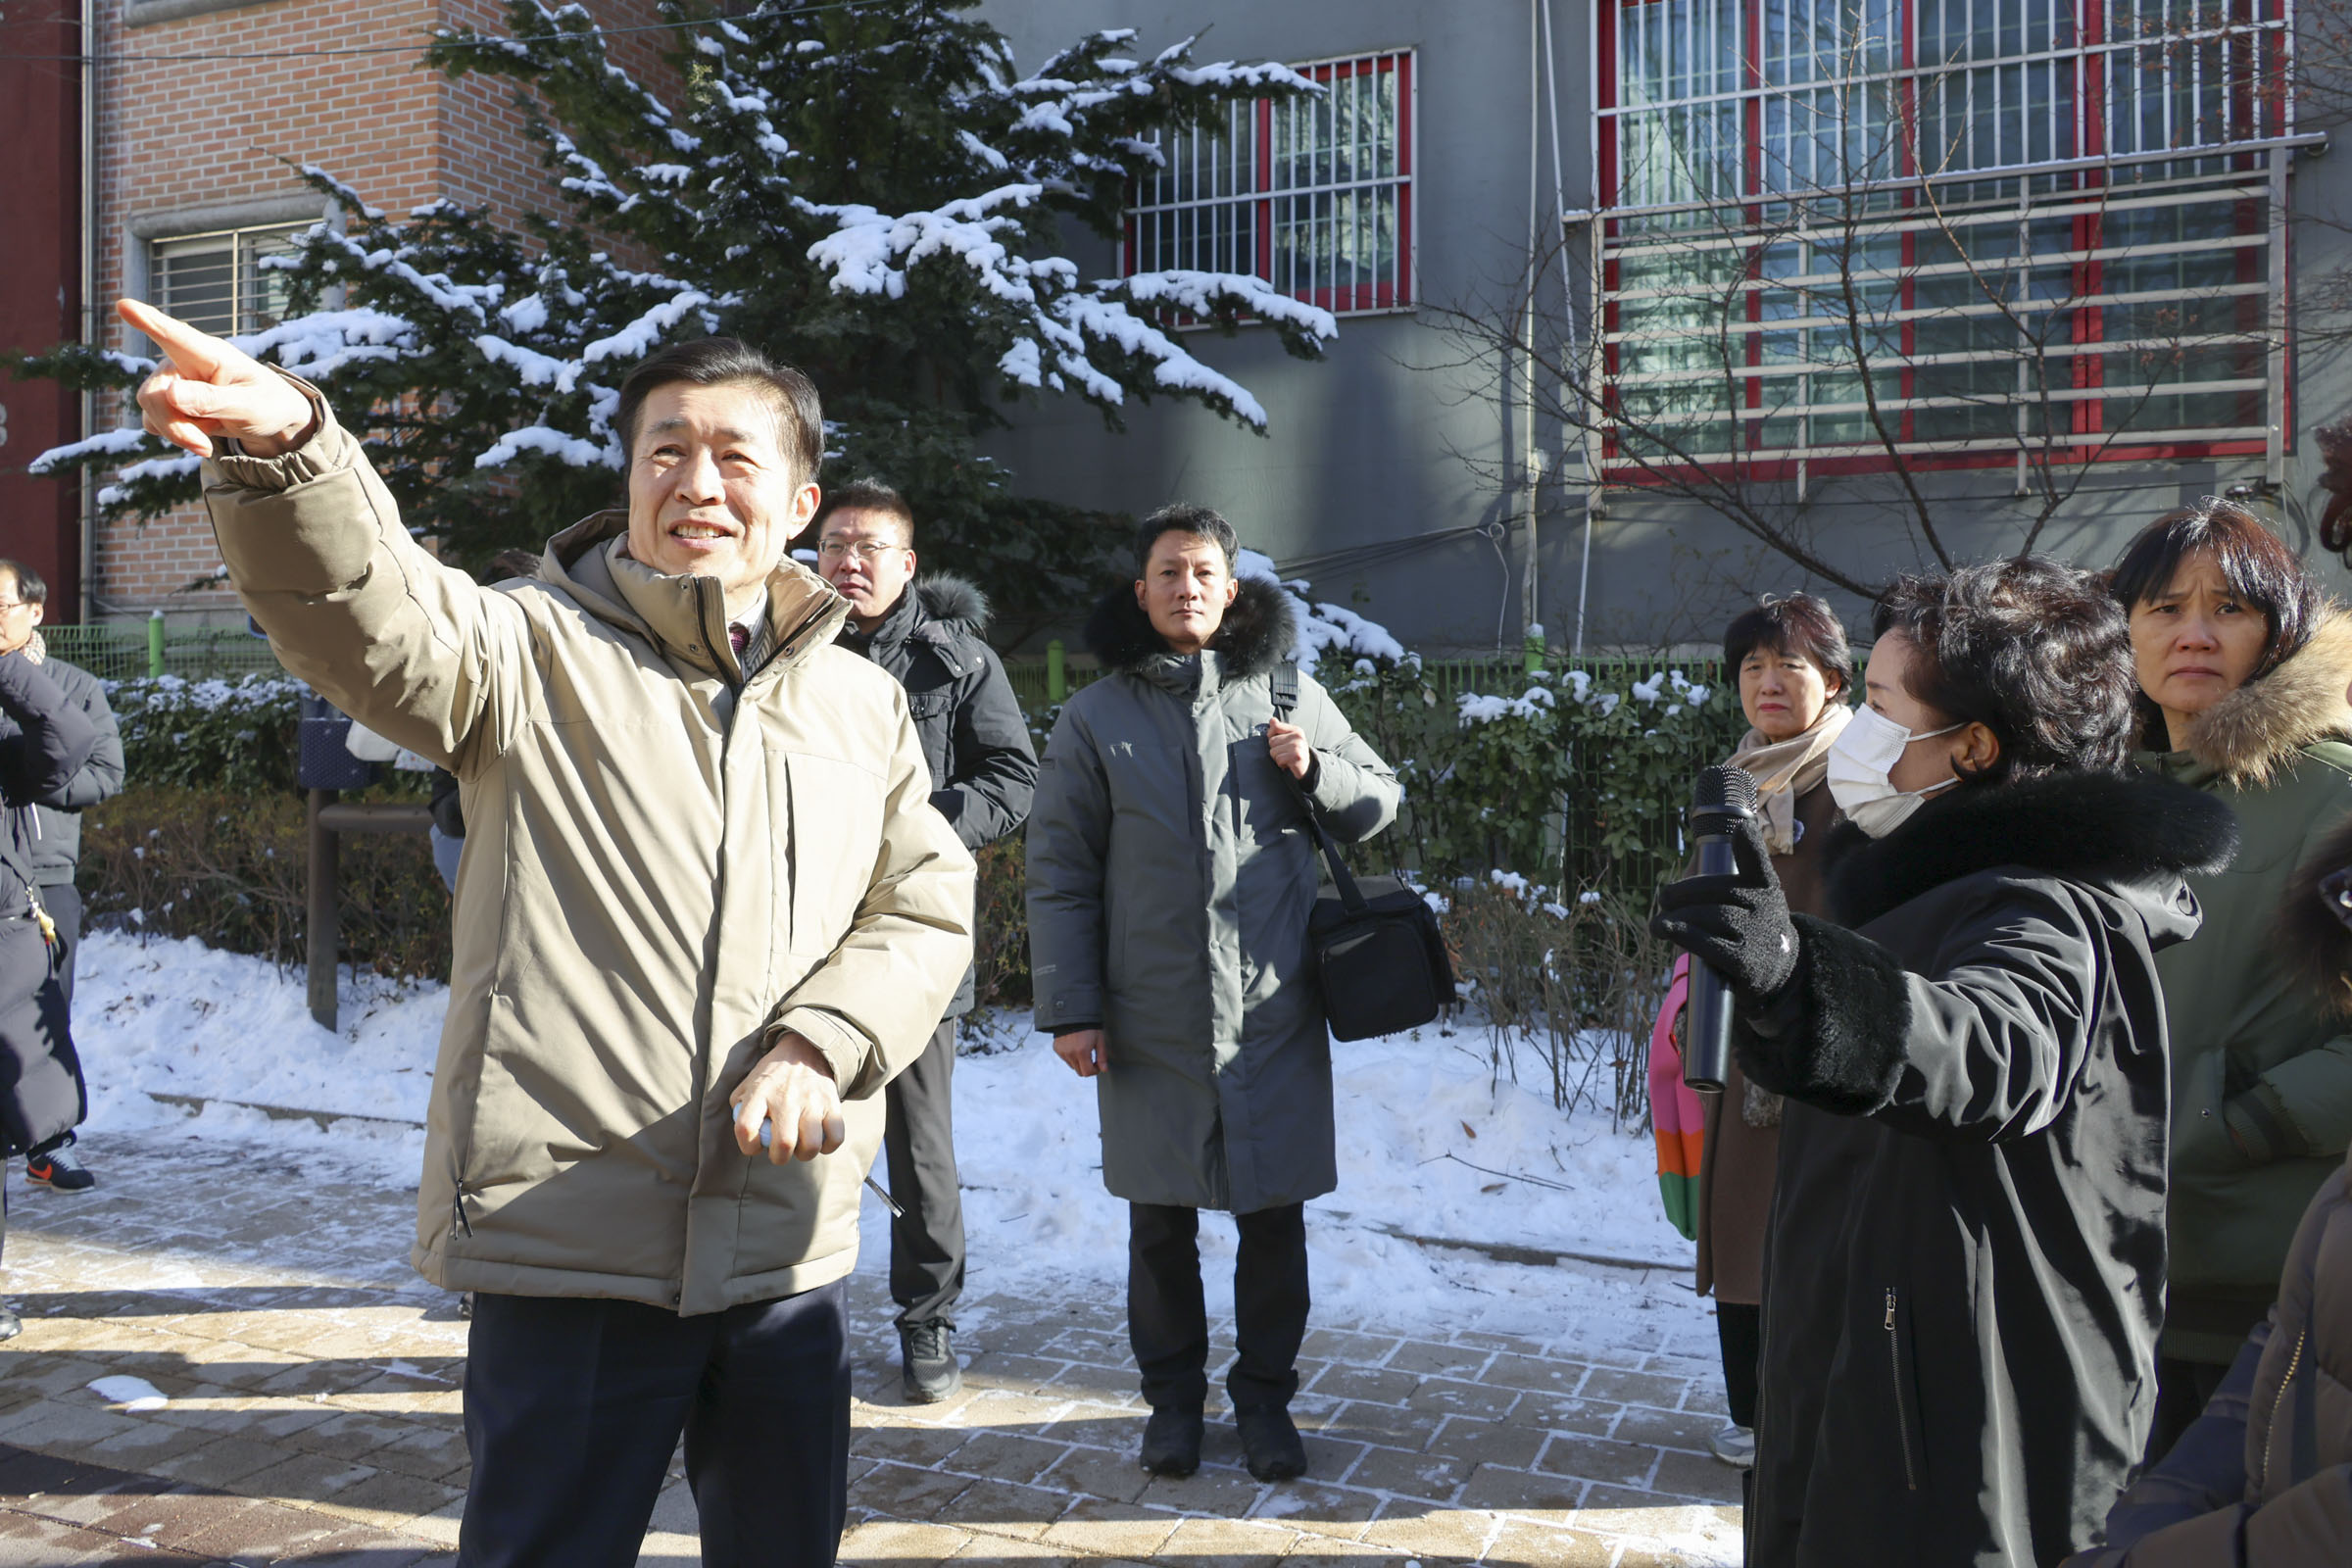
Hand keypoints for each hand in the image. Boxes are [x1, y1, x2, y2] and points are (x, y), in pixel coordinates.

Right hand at [118, 298, 316, 457]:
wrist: (271, 420)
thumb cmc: (266, 404)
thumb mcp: (250, 406)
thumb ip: (213, 401)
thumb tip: (171, 395)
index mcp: (209, 353)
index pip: (175, 335)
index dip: (148, 321)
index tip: (124, 305)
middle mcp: (183, 362)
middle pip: (153, 393)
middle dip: (174, 426)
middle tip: (204, 447)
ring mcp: (171, 381)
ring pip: (150, 410)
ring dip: (177, 433)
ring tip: (207, 443)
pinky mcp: (166, 401)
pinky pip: (154, 422)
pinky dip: (176, 435)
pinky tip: (200, 435)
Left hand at [729, 1032, 845, 1162]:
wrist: (804, 1050)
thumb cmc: (773, 1076)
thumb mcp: (749, 1083)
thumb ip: (740, 1108)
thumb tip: (746, 1136)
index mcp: (760, 1092)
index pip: (746, 1128)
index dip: (748, 1146)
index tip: (755, 1146)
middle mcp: (785, 1097)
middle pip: (784, 1143)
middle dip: (779, 1157)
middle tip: (780, 1152)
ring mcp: (811, 1100)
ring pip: (811, 1145)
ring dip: (804, 1154)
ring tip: (801, 1146)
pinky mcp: (832, 1102)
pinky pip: (836, 1136)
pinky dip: (828, 1146)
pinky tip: (820, 1140)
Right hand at [1054, 1028, 1107, 1077]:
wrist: (1073, 1014)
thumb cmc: (1088, 1026)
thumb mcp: (1099, 1040)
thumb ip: (1102, 1056)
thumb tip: (1104, 1069)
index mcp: (1082, 1052)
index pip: (1087, 1073)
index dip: (1095, 1071)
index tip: (1097, 1065)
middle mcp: (1070, 1054)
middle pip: (1079, 1072)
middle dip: (1087, 1068)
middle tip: (1092, 1059)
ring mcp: (1062, 1052)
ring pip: (1073, 1066)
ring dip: (1079, 1062)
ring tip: (1083, 1050)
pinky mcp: (1057, 1049)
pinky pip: (1066, 1058)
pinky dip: (1071, 1056)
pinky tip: (1075, 1046)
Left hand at [1267, 720, 1312, 780]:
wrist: (1306, 767)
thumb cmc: (1295, 752)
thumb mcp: (1289, 738)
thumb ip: (1279, 728)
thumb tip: (1272, 720)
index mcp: (1296, 730)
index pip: (1275, 726)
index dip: (1271, 735)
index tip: (1278, 741)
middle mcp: (1298, 736)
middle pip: (1272, 741)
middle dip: (1276, 749)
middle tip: (1285, 753)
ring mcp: (1297, 746)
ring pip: (1273, 751)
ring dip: (1278, 757)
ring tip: (1287, 758)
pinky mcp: (1296, 756)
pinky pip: (1278, 759)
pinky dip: (1281, 764)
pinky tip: (1288, 764)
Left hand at [1649, 814, 1799, 1001]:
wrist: (1776, 973)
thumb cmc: (1748, 927)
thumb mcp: (1745, 898)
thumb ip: (1718, 878)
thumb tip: (1690, 860)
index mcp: (1765, 888)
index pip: (1758, 864)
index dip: (1751, 845)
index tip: (1741, 828)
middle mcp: (1767, 909)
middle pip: (1719, 892)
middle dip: (1684, 894)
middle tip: (1662, 899)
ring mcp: (1760, 937)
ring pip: (1713, 917)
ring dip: (1679, 917)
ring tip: (1657, 923)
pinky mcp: (1748, 964)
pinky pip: (1712, 946)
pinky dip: (1687, 936)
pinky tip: (1670, 931)